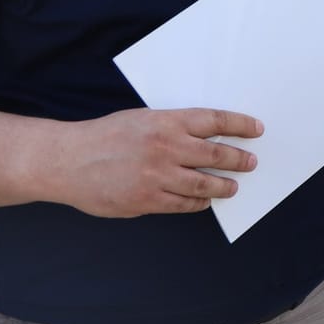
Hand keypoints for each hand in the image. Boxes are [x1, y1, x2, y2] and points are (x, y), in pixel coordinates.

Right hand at [53, 107, 262, 217]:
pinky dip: (197, 203)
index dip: (240, 125)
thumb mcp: (142, 119)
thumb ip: (173, 128)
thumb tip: (207, 137)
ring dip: (223, 186)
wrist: (67, 160)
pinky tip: (204, 201)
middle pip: (215, 154)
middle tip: (251, 162)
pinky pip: (181, 204)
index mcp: (166, 122)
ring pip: (203, 184)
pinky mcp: (145, 201)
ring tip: (233, 186)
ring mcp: (156, 176)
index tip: (256, 129)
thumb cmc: (105, 136)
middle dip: (238, 159)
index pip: (215, 121)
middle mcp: (166, 148)